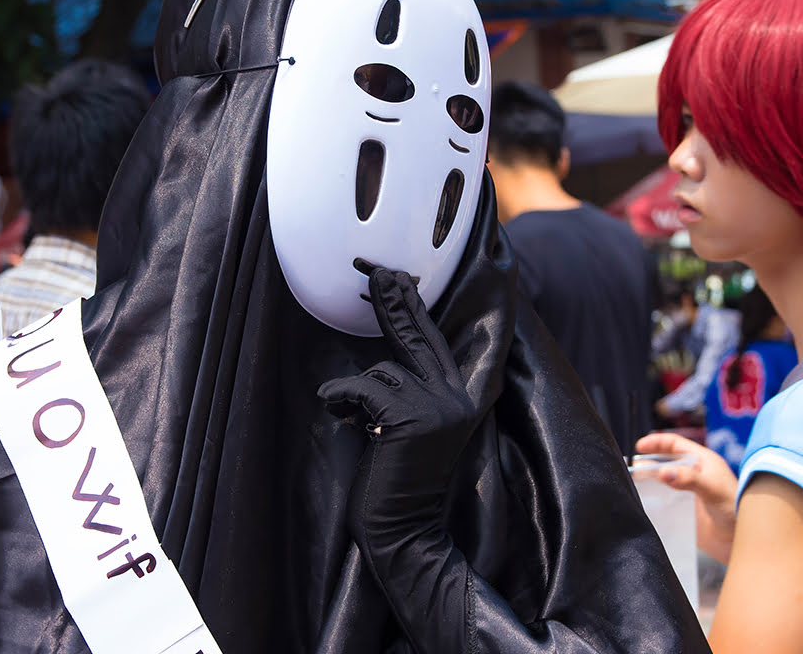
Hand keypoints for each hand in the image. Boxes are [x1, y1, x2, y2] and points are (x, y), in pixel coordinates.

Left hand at [318, 268, 474, 540]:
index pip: (438, 341)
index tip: (398, 277)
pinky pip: (361, 389)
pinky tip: (341, 417)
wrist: (403, 531)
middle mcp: (458, 397)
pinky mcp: (413, 419)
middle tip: (374, 271)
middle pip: (418, 337)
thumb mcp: (409, 425)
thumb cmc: (396, 480)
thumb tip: (384, 351)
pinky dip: (341, 401)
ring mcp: (439, 407)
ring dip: (356, 396)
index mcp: (461, 397)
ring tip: (356, 423)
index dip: (415, 308)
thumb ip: (408, 388)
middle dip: (393, 303)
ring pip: (382, 371)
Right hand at [635, 432, 737, 562]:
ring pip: (663, 481)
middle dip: (648, 462)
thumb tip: (663, 471)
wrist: (744, 543)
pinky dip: (652, 500)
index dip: (657, 443)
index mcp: (704, 462)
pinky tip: (642, 503)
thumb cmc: (736, 511)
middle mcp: (695, 475)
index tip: (639, 447)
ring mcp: (689, 494)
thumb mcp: (713, 490)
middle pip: (666, 461)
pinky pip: (664, 502)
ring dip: (648, 481)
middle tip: (629, 467)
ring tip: (631, 484)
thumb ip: (689, 479)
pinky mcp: (685, 512)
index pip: (676, 445)